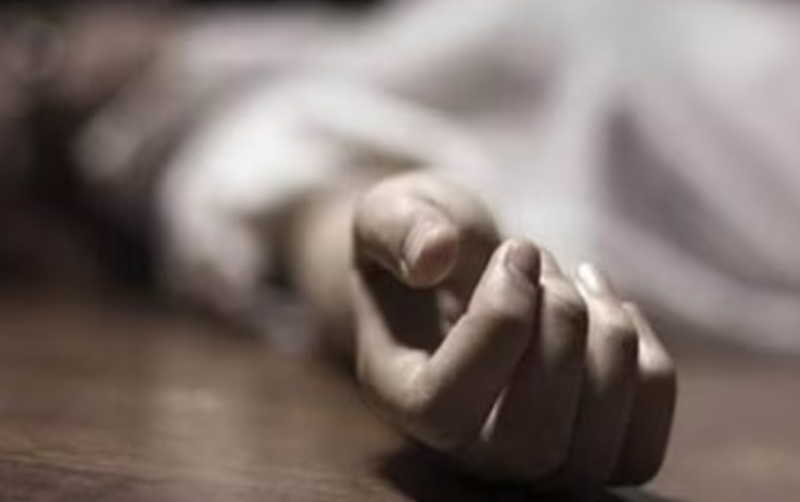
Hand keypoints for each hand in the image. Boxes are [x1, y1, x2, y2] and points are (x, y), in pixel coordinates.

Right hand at [351, 173, 676, 492]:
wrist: (454, 271)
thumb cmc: (421, 244)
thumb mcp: (390, 212)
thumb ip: (398, 226)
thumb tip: (433, 256)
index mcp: (401, 397)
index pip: (445, 408)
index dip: (497, 325)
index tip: (517, 251)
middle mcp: (461, 450)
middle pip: (530, 445)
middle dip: (561, 330)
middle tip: (544, 262)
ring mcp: (529, 462)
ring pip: (593, 454)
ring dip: (609, 339)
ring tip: (577, 278)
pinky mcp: (587, 452)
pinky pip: (640, 448)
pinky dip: (648, 366)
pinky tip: (609, 310)